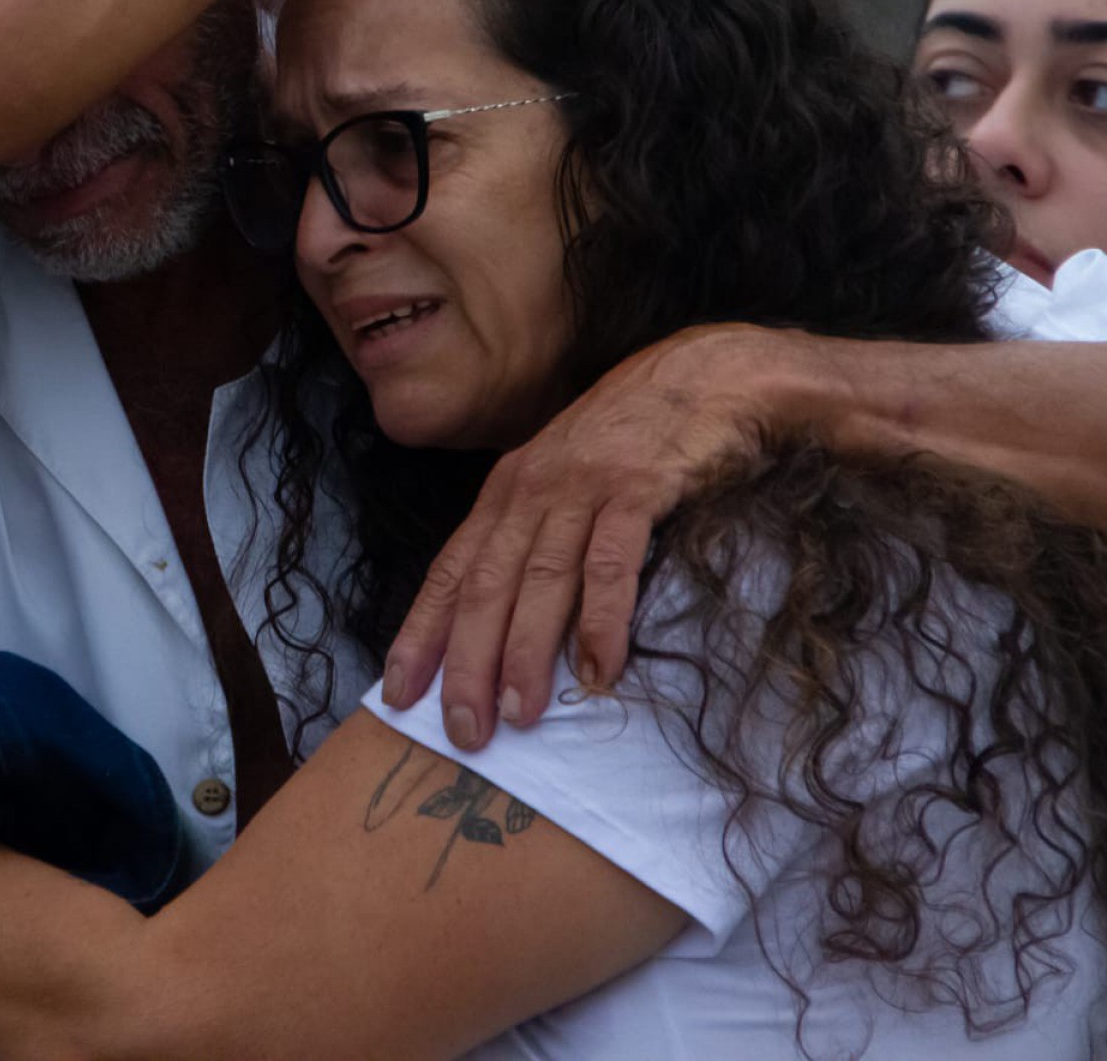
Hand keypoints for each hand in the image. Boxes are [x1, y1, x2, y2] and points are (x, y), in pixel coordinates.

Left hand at [382, 324, 803, 748]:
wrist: (708, 376)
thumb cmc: (636, 438)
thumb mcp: (568, 481)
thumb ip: (539, 537)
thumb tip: (511, 621)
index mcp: (508, 491)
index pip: (450, 572)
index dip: (422, 634)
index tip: (398, 694)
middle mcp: (533, 488)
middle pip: (486, 585)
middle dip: (468, 661)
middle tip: (465, 730)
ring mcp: (582, 484)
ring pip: (539, 579)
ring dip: (526, 652)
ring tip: (520, 714)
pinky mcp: (637, 486)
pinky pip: (610, 563)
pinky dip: (601, 621)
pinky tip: (599, 671)